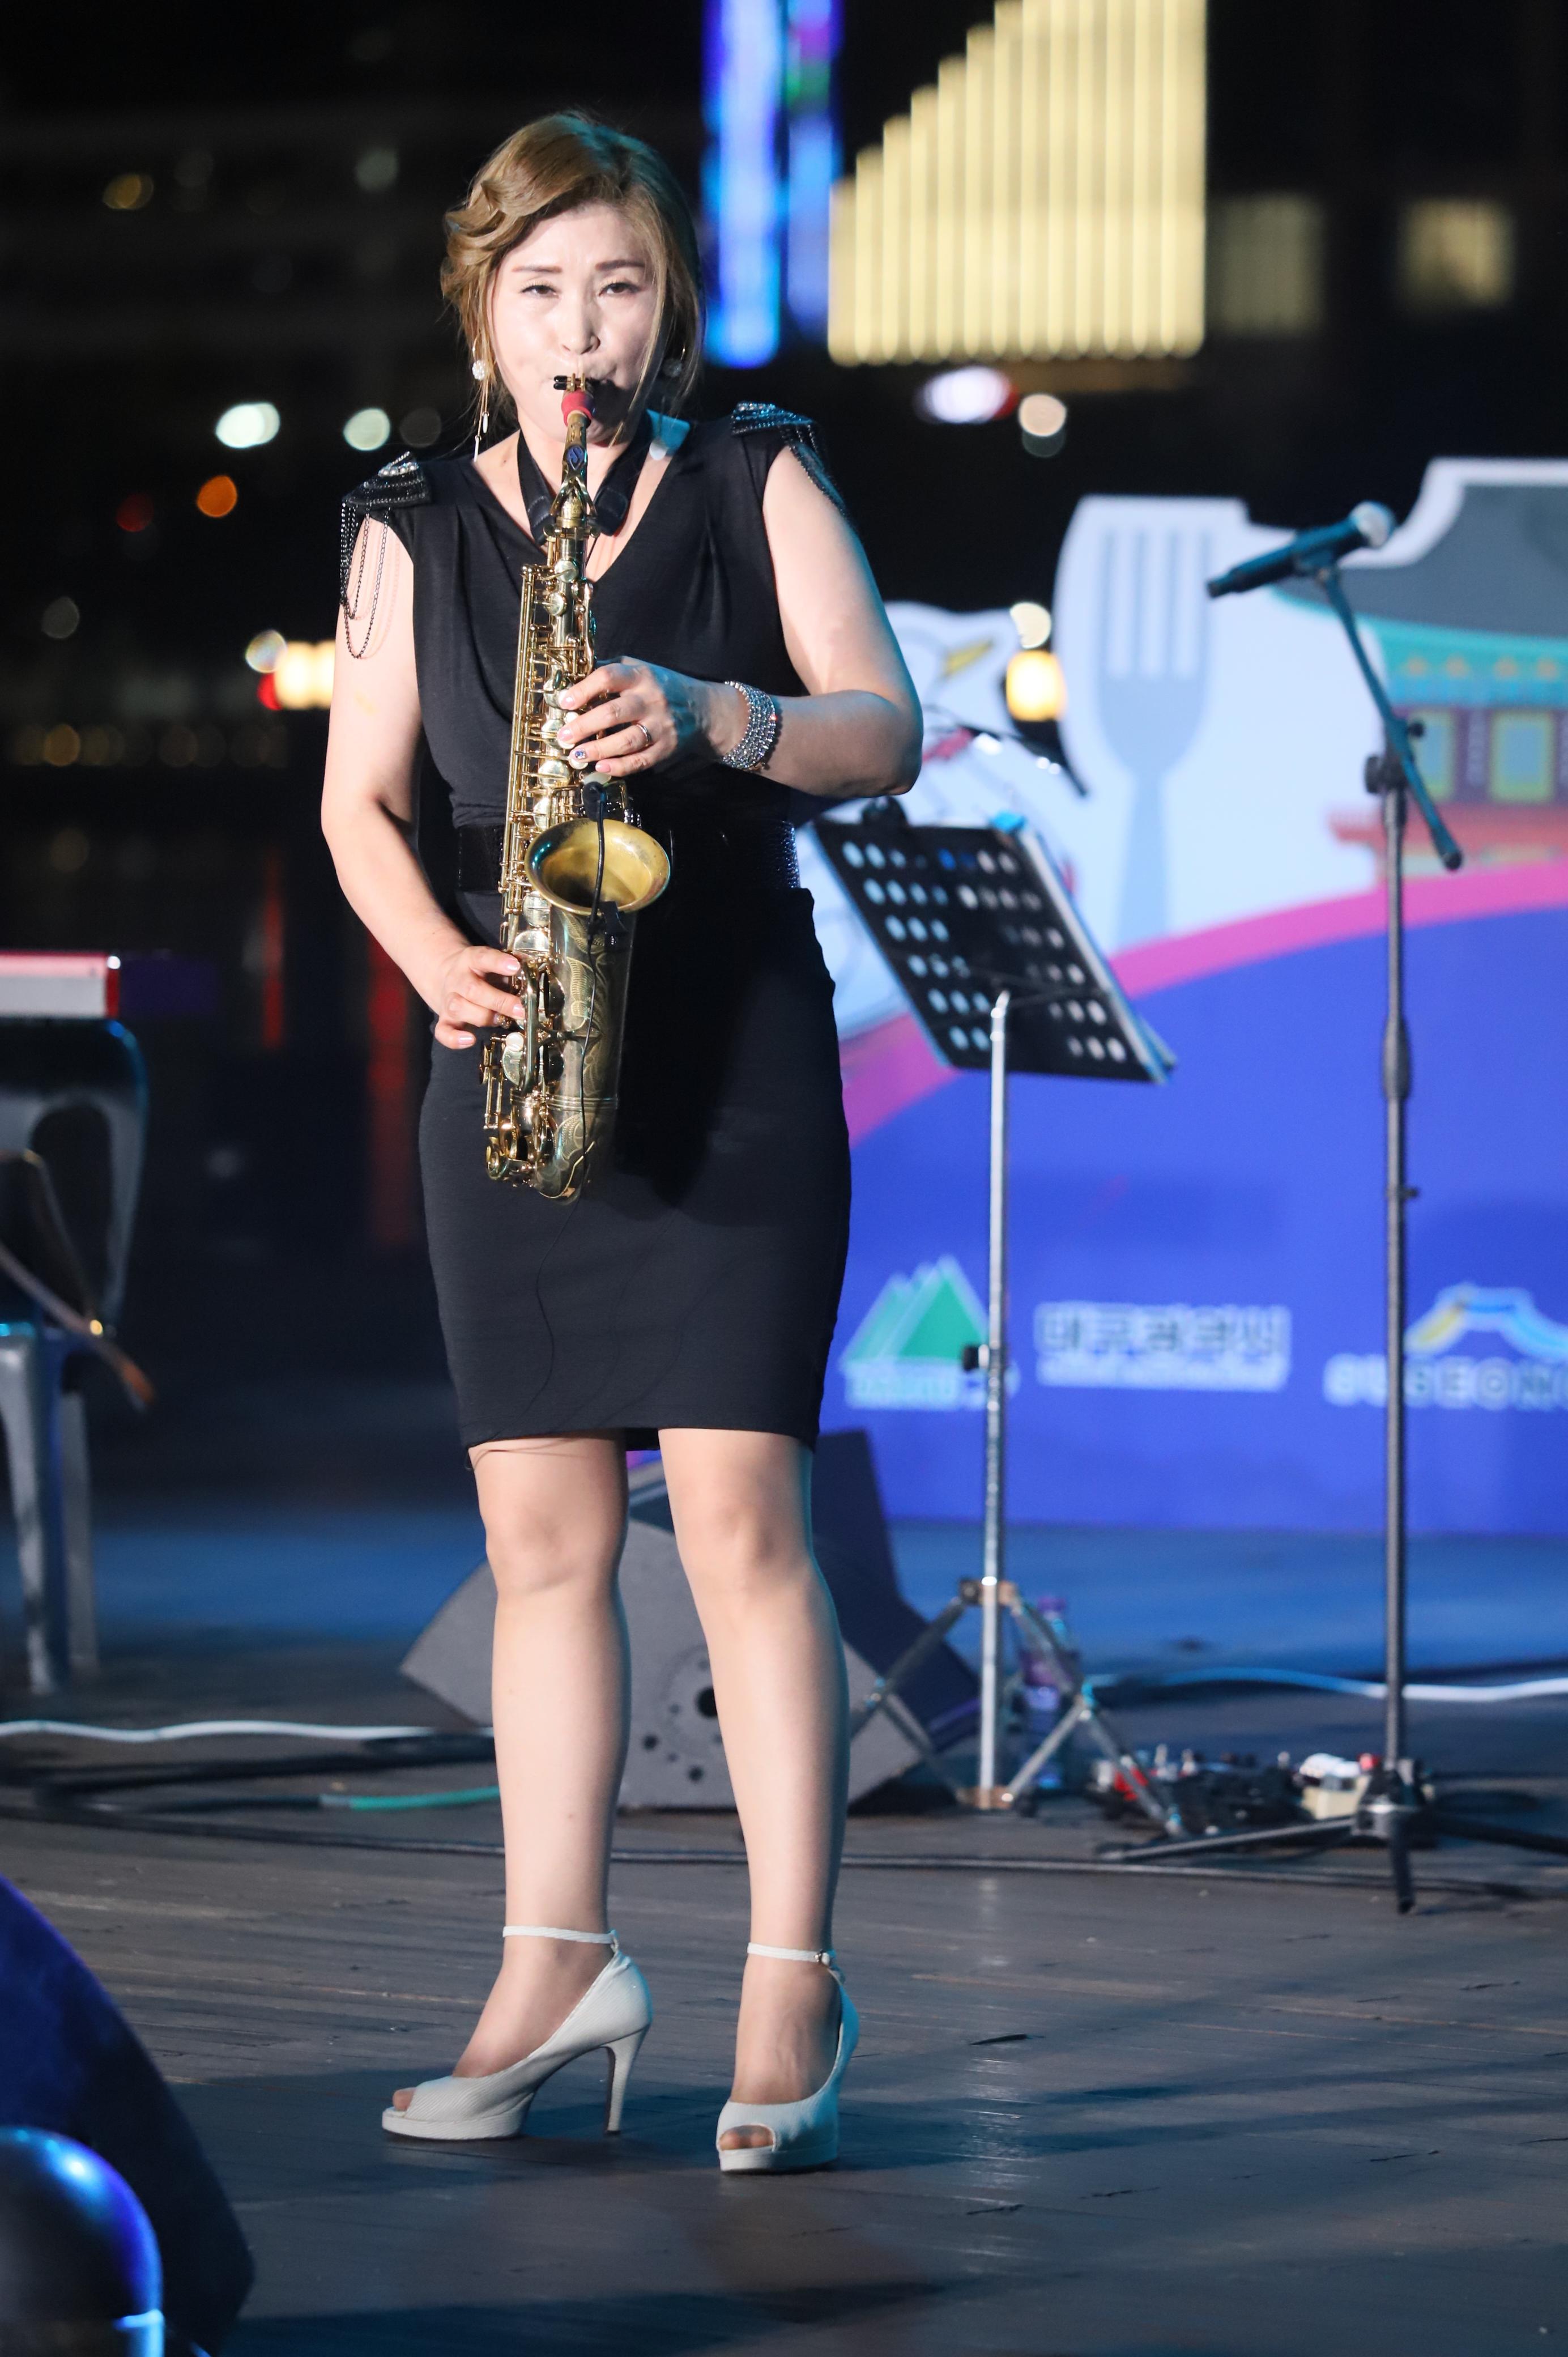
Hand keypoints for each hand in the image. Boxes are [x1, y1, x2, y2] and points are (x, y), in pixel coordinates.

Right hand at [428, 942, 521, 1050]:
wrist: (445, 974)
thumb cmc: (479, 973)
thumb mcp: (492, 965)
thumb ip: (509, 973)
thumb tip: (533, 985)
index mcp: (471, 960)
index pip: (482, 958)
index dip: (498, 962)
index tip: (515, 967)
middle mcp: (457, 979)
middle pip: (472, 990)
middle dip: (499, 1001)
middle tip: (520, 1010)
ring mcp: (449, 999)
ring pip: (459, 1008)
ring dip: (483, 1017)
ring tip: (500, 1020)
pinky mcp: (444, 1018)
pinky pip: (443, 1031)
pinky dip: (454, 1039)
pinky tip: (470, 1040)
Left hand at [556, 659, 745, 778]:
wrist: (703, 708)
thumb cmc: (661, 687)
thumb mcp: (640, 670)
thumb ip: (611, 671)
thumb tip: (572, 678)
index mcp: (641, 676)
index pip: (609, 677)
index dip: (584, 689)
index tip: (564, 702)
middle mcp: (651, 699)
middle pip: (613, 713)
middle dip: (584, 726)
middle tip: (563, 737)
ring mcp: (661, 725)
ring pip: (626, 740)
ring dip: (598, 750)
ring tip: (576, 756)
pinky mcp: (667, 747)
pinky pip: (641, 760)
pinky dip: (620, 766)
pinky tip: (602, 767)